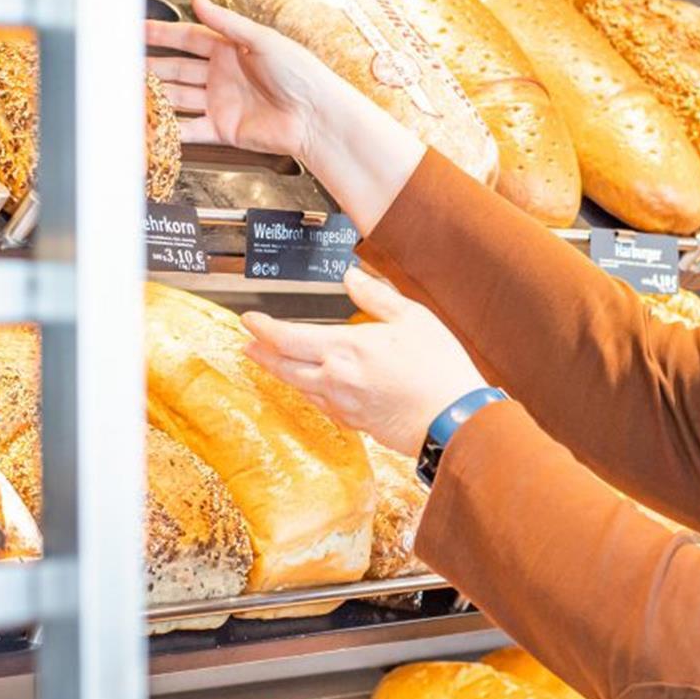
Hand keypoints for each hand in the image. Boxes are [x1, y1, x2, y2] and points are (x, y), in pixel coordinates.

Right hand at [146, 0, 360, 161]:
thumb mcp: (261, 39)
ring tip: (129, 94)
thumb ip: (225, 22)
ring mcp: (221, 102)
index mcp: (231, 49)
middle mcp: (223, 75)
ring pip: (178, 98)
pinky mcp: (222, 128)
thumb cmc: (301, 74)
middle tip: (123, 65)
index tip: (136, 31)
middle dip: (151, 67)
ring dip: (155, 96)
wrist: (315, 116)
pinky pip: (189, 128)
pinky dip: (169, 130)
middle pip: (177, 69)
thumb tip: (198, 0)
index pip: (187, 38)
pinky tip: (151, 126)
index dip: (161, 34)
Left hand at [241, 267, 486, 455]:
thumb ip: (376, 296)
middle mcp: (335, 378)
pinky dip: (307, 392)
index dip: (263, 328)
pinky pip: (320, 405)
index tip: (249, 319)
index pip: (287, 338)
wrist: (452, 420)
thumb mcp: (412, 317)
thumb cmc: (438, 368)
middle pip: (284, 366)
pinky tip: (309, 388)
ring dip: (280, 373)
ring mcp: (343, 404)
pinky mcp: (355, 422)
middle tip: (247, 344)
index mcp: (346, 348)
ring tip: (270, 363)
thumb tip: (351, 277)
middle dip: (261, 353)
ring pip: (298, 387)